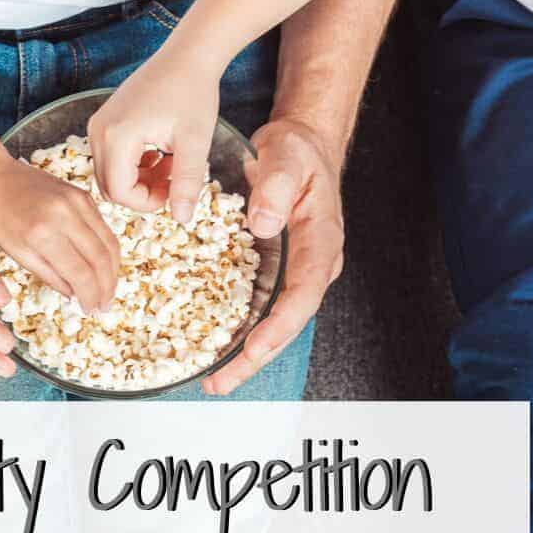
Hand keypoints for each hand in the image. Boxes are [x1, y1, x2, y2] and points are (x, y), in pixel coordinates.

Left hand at [0, 157, 120, 313]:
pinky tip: (103, 266)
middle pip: (101, 260)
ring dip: (113, 272)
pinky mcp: (84, 195)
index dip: (91, 296)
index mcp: (43, 233)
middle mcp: (65, 215)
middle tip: (104, 306)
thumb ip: (50, 276)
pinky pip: (104, 228)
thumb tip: (77, 296)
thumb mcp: (17, 254)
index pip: (81, 274)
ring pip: (109, 244)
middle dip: (107, 288)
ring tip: (107, 290)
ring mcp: (78, 202)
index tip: (91, 310)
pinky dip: (108, 251)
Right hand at [88, 48, 219, 224]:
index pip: (120, 192)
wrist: (188, 56)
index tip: (173, 192)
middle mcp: (99, 131)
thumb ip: (187, 183)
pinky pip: (110, 160)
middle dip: (142, 193)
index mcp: (117, 136)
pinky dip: (133, 167)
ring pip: (110, 176)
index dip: (147, 203)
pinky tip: (159, 155)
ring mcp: (98, 125)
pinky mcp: (104, 122)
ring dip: (139, 181)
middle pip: (110, 187)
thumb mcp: (196, 144)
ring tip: (170, 165)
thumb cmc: (193, 93)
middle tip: (173, 179)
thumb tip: (182, 220)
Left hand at [202, 119, 344, 394]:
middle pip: (288, 323)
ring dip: (244, 356)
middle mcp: (311, 268)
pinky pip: (259, 311)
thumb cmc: (297, 152)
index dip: (280, 324)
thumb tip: (264, 225)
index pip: (304, 293)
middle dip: (255, 357)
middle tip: (220, 383)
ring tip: (213, 382)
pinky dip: (238, 333)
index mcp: (321, 243)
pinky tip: (212, 350)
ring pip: (273, 324)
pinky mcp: (276, 275)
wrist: (301, 149)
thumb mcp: (288, 156)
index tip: (254, 346)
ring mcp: (294, 275)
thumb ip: (277, 186)